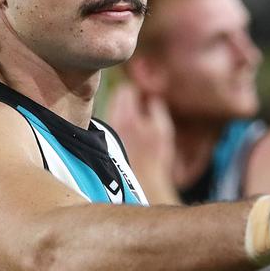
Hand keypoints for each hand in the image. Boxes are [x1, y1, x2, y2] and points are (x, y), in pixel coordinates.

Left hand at [105, 82, 177, 202]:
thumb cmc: (155, 155)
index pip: (126, 89)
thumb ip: (156, 107)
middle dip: (130, 96)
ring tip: (139, 118)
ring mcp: (109, 129)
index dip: (138, 89)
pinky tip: (133, 130)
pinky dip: (122, 118)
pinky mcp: (106, 139)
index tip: (146, 94)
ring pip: (114, 108)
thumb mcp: (162, 129)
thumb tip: (150, 95)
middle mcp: (113, 121)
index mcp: (127, 116)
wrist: (142, 180)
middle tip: (143, 103)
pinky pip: (113, 119)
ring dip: (126, 108)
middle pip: (117, 96)